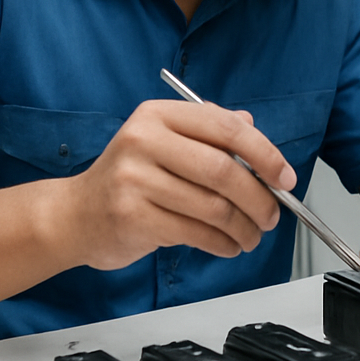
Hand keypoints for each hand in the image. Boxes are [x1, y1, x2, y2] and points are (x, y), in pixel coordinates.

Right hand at [63, 99, 296, 269]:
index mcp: (158, 115)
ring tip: (251, 235)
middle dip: (258, 197)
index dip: (264, 153)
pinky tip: (228, 245)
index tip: (284, 177)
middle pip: (222, 169)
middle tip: (271, 214)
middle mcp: (144, 140)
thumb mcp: (164, 143)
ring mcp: (134, 178)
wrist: (75, 215)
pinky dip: (222, 243)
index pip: (225, 126)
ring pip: (212, 206)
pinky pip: (195, 232)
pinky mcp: (132, 216)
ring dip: (243, 227)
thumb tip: (252, 126)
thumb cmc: (127, 179)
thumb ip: (207, 133)